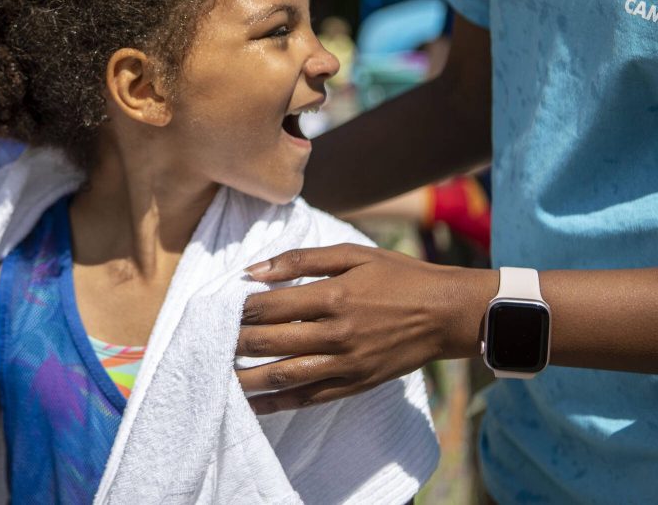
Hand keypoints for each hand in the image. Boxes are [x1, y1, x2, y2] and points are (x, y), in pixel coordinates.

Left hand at [236, 243, 495, 412]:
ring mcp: (346, 363)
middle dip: (234, 343)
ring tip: (219, 375)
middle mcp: (336, 333)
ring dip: (247, 378)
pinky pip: (309, 398)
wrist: (447, 314)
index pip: (270, 306)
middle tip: (209, 340)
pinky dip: (278, 403)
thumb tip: (254, 270)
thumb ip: (302, 259)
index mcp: (333, 296)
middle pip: (270, 342)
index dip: (239, 309)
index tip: (220, 307)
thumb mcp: (354, 254)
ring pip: (284, 376)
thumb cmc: (399, 276)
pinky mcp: (355, 384)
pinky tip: (254, 403)